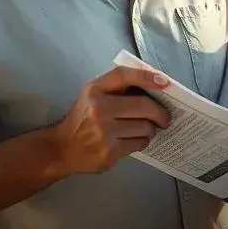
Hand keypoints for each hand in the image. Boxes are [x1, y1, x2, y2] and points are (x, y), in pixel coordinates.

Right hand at [52, 67, 172, 175]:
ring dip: (152, 128)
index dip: (147, 76)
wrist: (61, 148)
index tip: (164, 82)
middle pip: (143, 106)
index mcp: (95, 90)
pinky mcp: (110, 152)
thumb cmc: (83, 118)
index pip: (124, 76)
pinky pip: (140, 143)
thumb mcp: (93, 95)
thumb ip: (118, 88)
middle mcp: (98, 109)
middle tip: (165, 117)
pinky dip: (143, 140)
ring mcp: (104, 133)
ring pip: (145, 127)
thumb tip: (155, 84)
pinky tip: (136, 139)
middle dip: (161, 112)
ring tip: (147, 128)